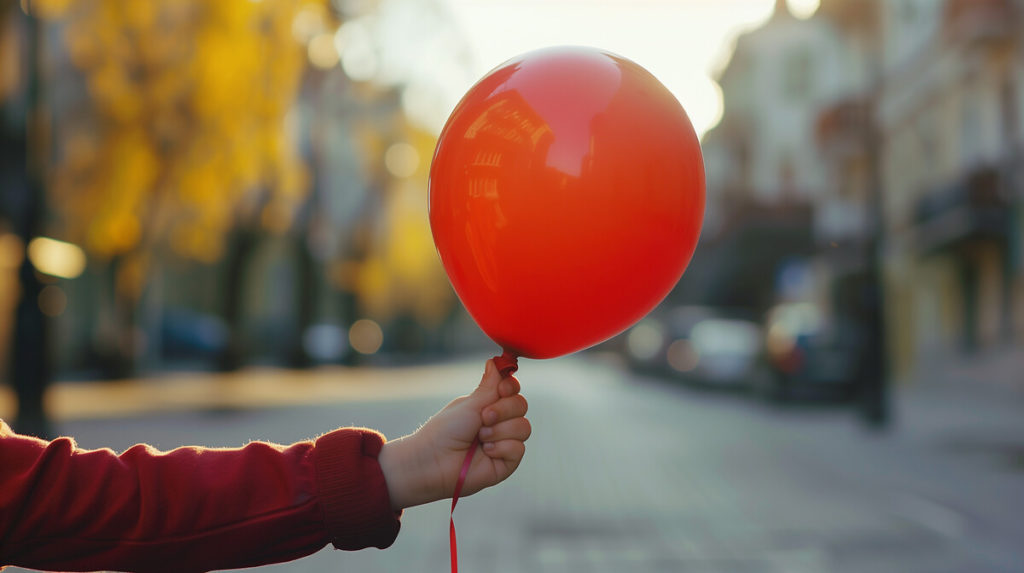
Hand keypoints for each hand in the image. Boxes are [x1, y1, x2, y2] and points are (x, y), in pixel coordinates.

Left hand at [378, 359, 530, 509]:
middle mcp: (499, 423)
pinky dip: (501, 447)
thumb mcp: (470, 404)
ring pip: (524, 427)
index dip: (511, 387)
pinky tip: (485, 452)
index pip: (513, 390)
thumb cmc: (445, 431)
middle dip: (503, 410)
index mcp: (488, 406)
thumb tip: (495, 361)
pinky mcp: (506, 463)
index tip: (501, 390)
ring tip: (480, 437)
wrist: (433, 461)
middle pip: (522, 405)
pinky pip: (519, 449)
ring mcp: (504, 443)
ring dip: (500, 430)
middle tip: (483, 418)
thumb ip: (490, 385)